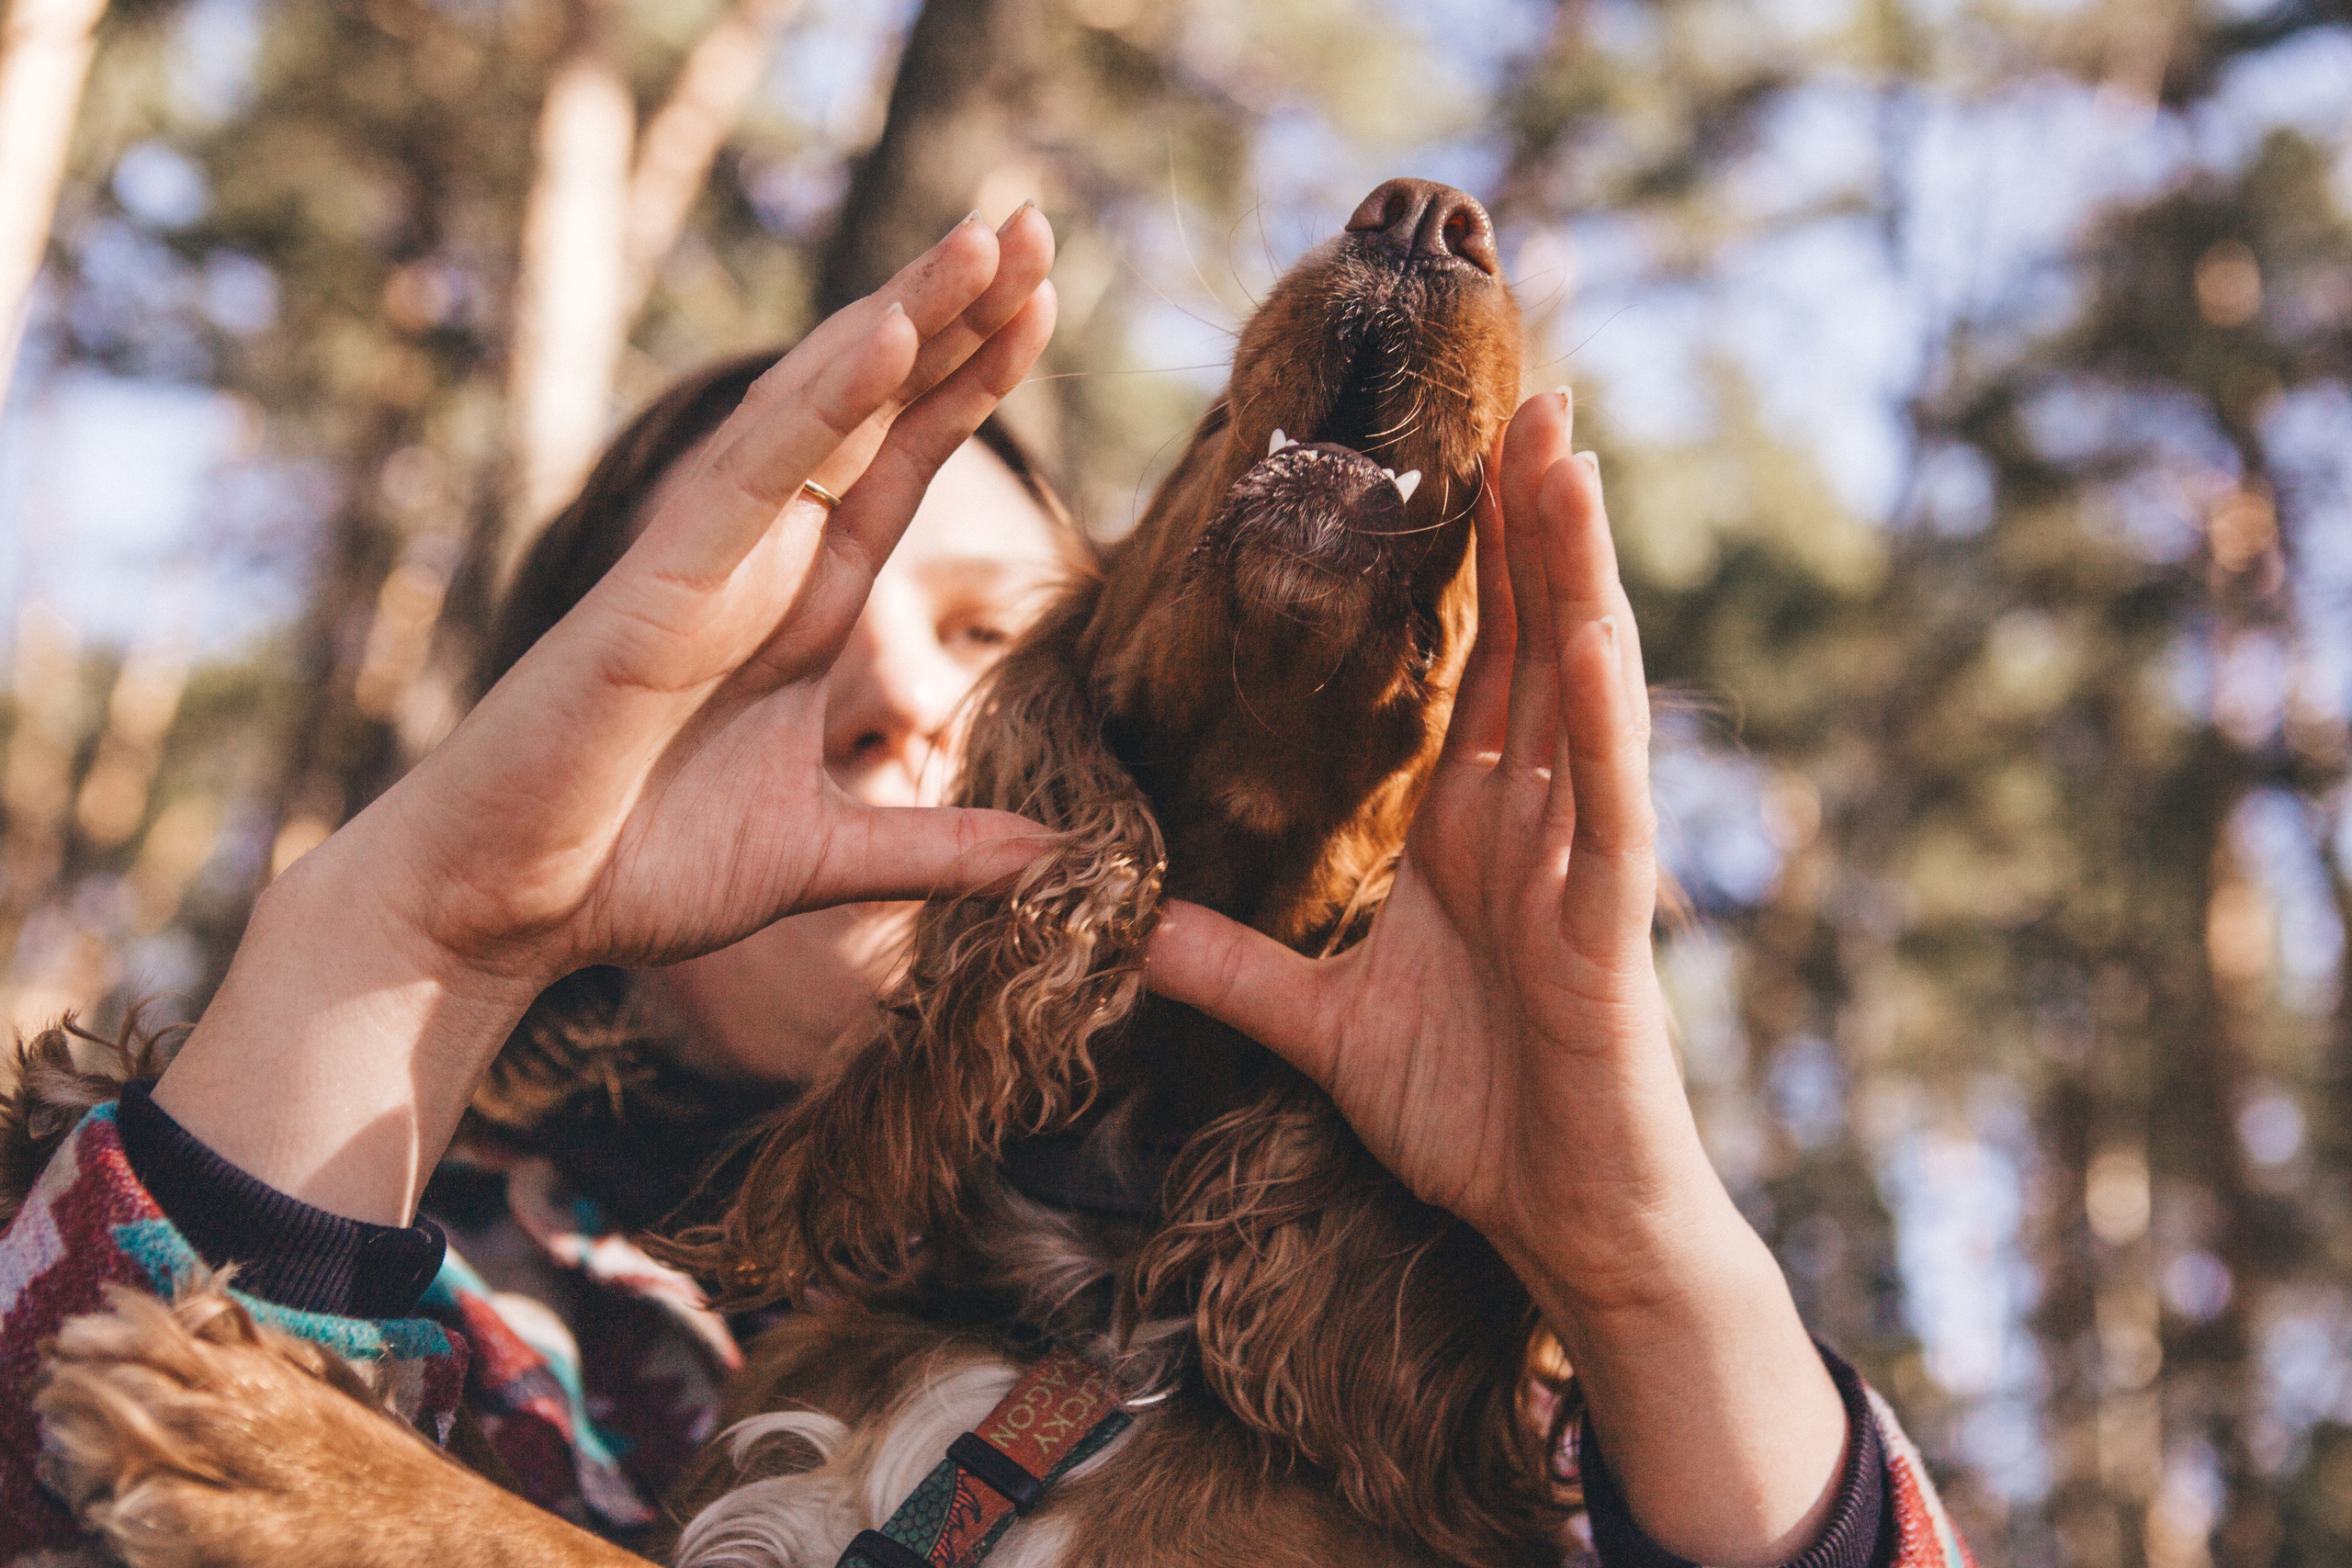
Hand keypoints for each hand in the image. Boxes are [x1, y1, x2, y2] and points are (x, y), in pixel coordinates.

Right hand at [155, 210, 1058, 1223]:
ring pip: (820, 414)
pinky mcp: (657, 592)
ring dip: (906, 321)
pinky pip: (754, 479)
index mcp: (800, 610)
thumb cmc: (631, 870)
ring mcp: (706, 564)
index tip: (1044, 307)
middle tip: (1039, 223)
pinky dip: (823, 405)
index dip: (969, 386)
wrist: (500, 912)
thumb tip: (1053, 853)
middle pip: (875, 414)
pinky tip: (892, 337)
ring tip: (990, 238)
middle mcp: (759, 564)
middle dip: (956, 319)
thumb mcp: (819, 857)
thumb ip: (936, 848)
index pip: (900, 469)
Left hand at [1148, 389, 1849, 1566]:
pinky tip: (1584, 624)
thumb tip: (1124, 924)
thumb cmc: (1467, 1114)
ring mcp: (1579, 854)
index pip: (1468, 659)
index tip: (1438, 454)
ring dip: (1573, 565)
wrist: (1555, 1219)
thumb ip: (1228, 966)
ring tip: (1558, 448)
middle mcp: (1534, 813)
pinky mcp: (1607, 917)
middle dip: (1525, 515)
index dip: (1461, 556)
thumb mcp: (1317, 1025)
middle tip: (1514, 386)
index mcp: (1473, 822)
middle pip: (1528, 633)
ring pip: (1580, 681)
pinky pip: (1605, 794)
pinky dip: (1595, 706)